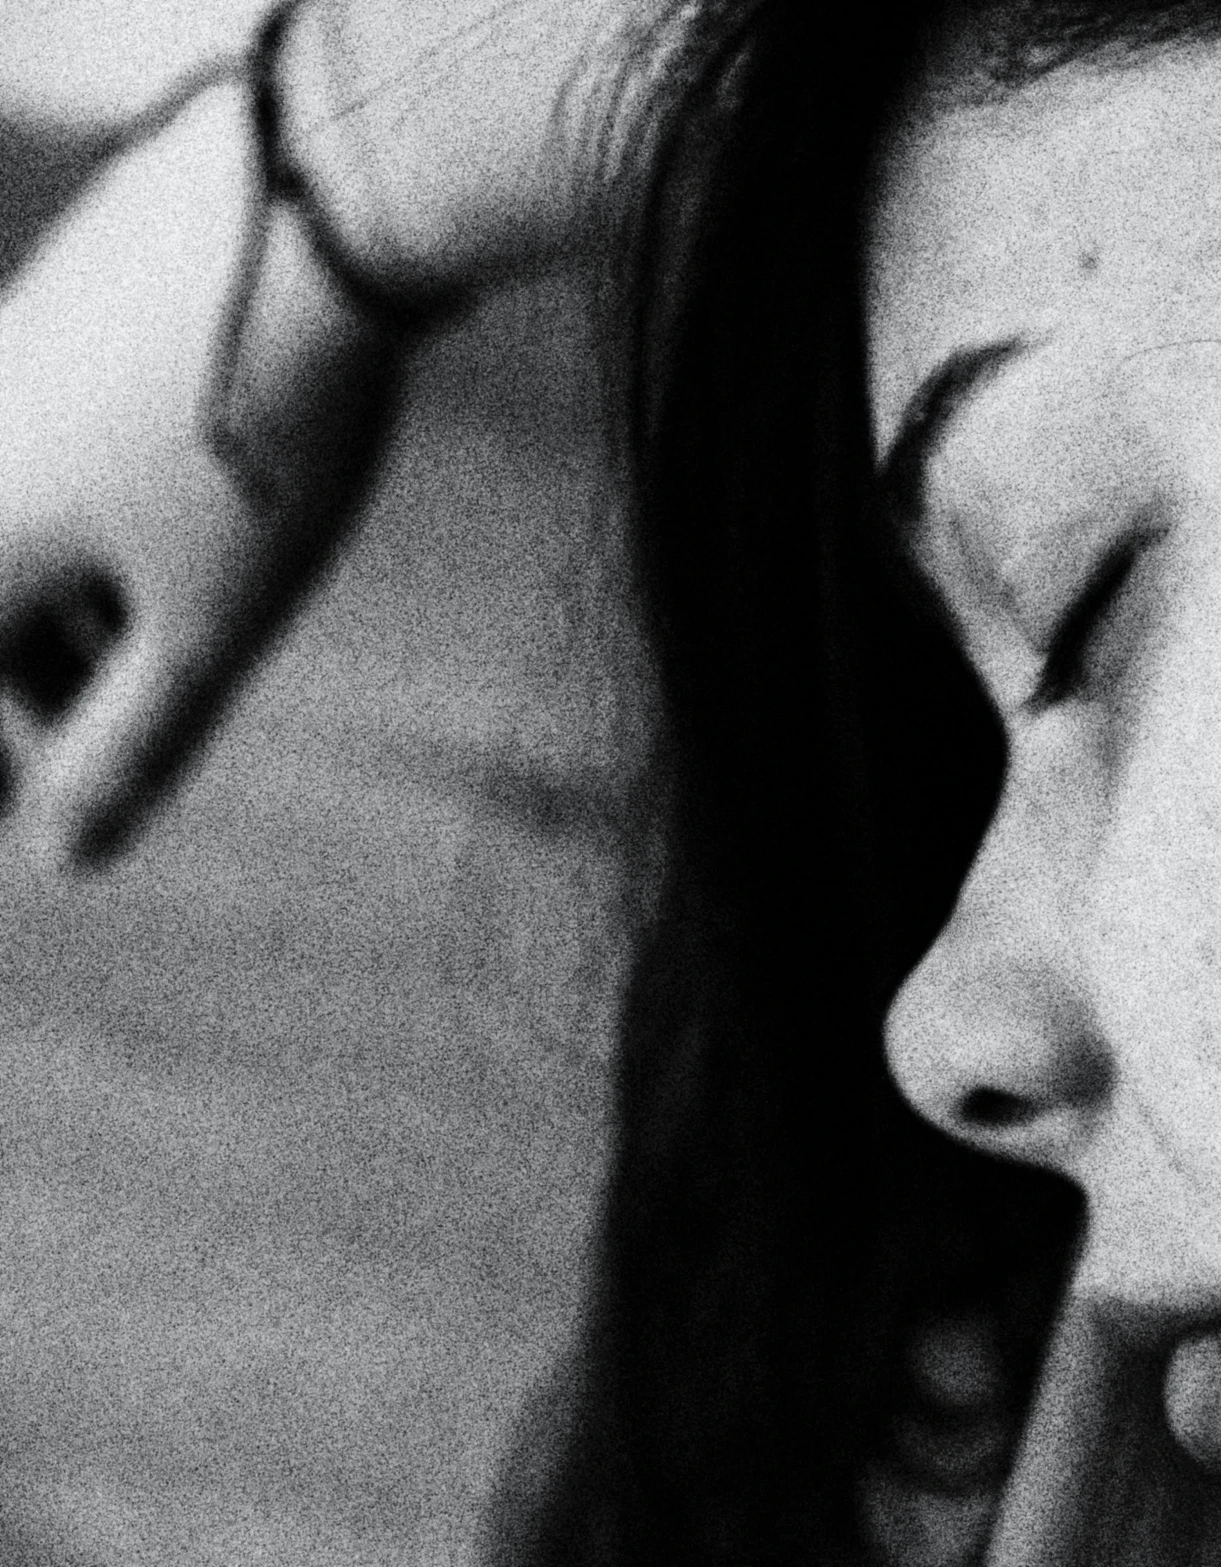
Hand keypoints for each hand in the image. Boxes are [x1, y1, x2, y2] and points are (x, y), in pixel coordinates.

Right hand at [0, 0, 662, 867]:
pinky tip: (200, 529)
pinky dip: (106, 515)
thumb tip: (61, 861)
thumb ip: (127, 749)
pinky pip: (54, 448)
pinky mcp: (57, 312)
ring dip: (80, 603)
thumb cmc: (256, 443)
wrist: (306, 220)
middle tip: (122, 736)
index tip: (78, 799)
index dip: (30, 758)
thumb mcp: (204, 627)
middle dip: (45, 684)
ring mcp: (1, 369)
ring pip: (22, 523)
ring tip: (177, 637)